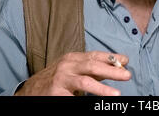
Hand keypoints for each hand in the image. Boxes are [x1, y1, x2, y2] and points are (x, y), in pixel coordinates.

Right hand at [14, 51, 130, 95]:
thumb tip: (117, 67)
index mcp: (73, 58)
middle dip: (111, 70)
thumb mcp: (73, 69)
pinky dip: (86, 100)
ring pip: (85, 82)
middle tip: (127, 75)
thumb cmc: (58, 79)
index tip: (126, 61)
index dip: (111, 57)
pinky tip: (97, 103)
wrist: (32, 90)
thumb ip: (92, 69)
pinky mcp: (56, 93)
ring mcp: (61, 80)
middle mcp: (67, 66)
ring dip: (102, 89)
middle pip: (92, 66)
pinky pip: (74, 97)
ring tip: (116, 94)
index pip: (95, 55)